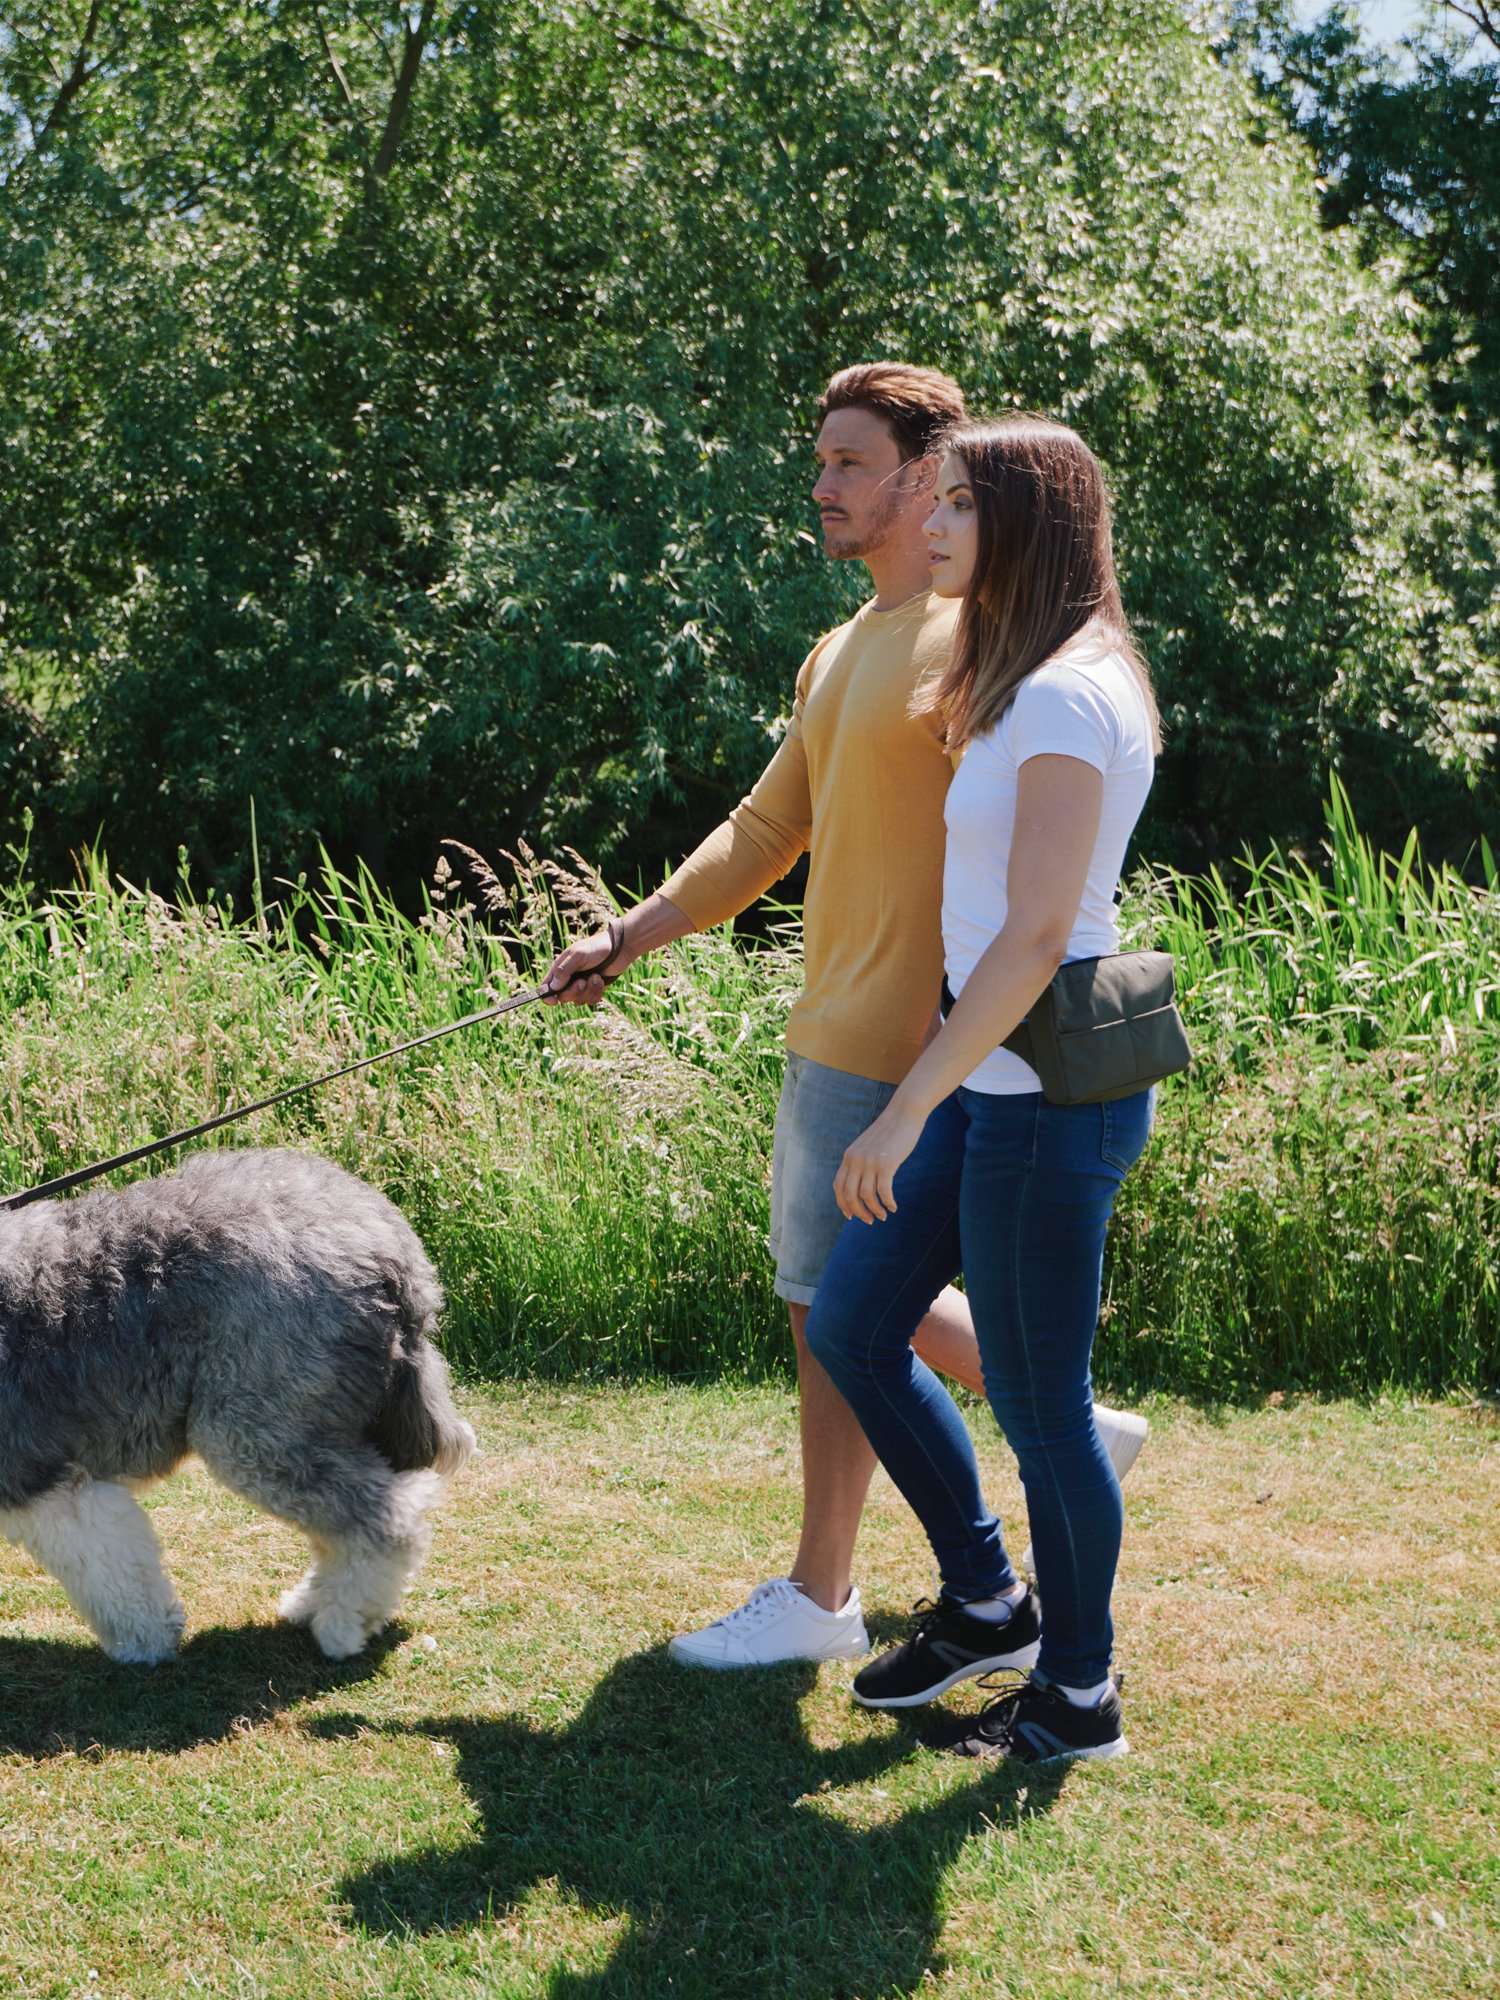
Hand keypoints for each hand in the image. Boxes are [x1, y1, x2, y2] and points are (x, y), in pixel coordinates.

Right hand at [543, 919, 623, 1006]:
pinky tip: (601, 981)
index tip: (553, 1002)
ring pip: (578, 1001)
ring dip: (588, 991)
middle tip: (582, 982)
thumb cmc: (596, 948)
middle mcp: (569, 979)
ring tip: (596, 977)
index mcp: (560, 969)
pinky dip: (596, 993)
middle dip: (574, 992)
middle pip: (563, 997)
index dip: (547, 996)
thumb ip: (564, 970)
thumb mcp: (578, 955)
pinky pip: (591, 1001)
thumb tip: (553, 987)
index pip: (547, 987)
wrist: (619, 949)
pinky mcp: (594, 990)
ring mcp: (582, 985)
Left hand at [834, 1098, 926, 1223]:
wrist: (903, 1113)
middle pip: (850, 1195)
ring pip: (866, 1196)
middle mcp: (856, 1160)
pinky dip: (888, 1203)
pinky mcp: (886, 1164)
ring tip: (883, 1216)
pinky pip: (884, 1191)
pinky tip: (893, 1207)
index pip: (838, 1186)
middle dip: (859, 1212)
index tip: (850, 1216)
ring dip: (874, 1210)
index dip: (843, 1204)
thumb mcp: (868, 1146)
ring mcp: (870, 1162)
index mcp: (849, 1156)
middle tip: (870, 1221)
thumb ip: (862, 1161)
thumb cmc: (889, 1131)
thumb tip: (862, 1184)